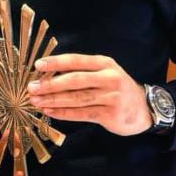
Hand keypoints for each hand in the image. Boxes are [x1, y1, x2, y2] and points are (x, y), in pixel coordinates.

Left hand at [27, 53, 151, 135]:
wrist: (144, 108)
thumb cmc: (116, 88)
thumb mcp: (104, 72)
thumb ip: (82, 72)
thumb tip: (48, 74)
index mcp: (104, 63)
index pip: (76, 61)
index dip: (56, 62)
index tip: (38, 65)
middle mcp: (109, 78)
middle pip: (74, 80)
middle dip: (50, 84)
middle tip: (32, 88)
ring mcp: (111, 97)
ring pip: (76, 98)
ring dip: (53, 100)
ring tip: (36, 101)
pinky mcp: (110, 115)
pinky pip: (82, 114)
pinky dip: (64, 113)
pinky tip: (50, 112)